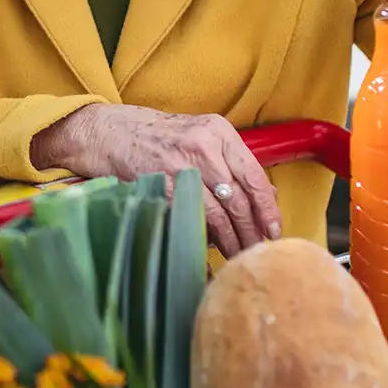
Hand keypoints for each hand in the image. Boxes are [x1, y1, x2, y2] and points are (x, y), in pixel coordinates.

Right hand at [31, 103, 280, 256]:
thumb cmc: (160, 136)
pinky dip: (204, 239)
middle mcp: (203, 147)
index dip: (268, 208)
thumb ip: (231, 162)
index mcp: (218, 132)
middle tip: (257, 250)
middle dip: (251, 231)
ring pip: (217, 215)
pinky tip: (210, 249)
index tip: (275, 230)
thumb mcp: (201, 135)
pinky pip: (191, 220)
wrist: (113, 132)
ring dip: (231, 241)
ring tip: (238, 255)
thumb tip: (266, 197)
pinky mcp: (161, 188)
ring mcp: (180, 168)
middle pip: (239, 199)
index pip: (255, 176)